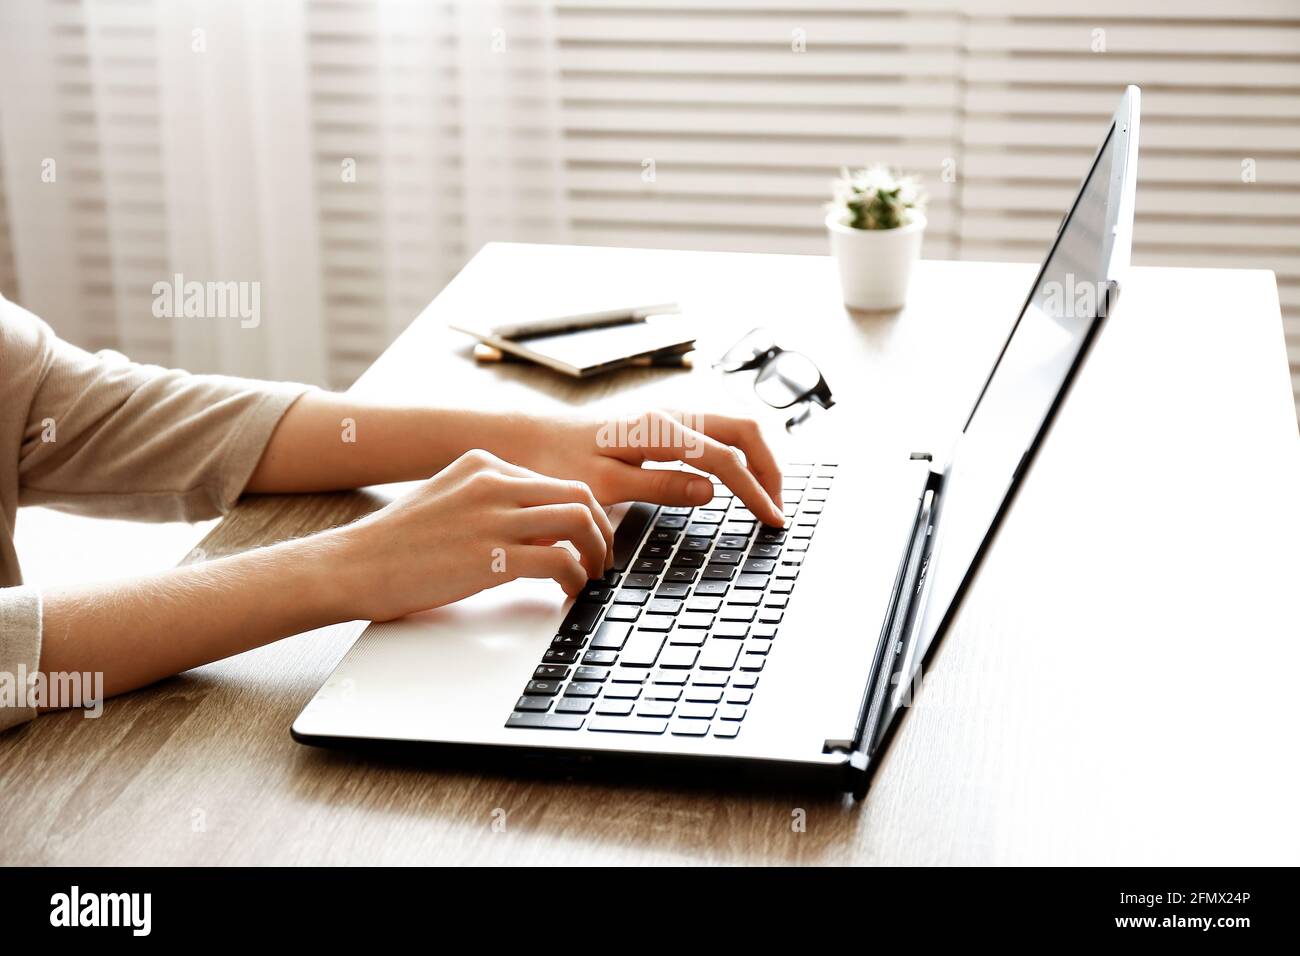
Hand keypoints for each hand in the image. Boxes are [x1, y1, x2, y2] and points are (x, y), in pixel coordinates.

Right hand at [328, 449, 613, 620]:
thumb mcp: (447, 501)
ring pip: (579, 521)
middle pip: (579, 495)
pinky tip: (569, 592)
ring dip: (596, 554)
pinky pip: (560, 561)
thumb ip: (491, 505)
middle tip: (601, 560)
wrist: (350, 566)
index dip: (581, 514)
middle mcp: (493, 481)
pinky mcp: (491, 556)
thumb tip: (539, 529)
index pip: (555, 481)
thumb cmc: (394, 545)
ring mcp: (492, 517)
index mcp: (482, 464)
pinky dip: (577, 579)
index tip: (587, 540)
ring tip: (592, 578)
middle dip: (601, 530)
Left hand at [488, 409, 784, 525]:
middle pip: (744, 431)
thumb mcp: (605, 485)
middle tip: (780, 509)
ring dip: (757, 459)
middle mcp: (669, 416)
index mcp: (658, 430)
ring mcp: (668, 418)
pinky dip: (738, 454)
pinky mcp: (661, 426)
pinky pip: (715, 433)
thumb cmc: (557, 464)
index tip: (773, 522)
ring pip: (732, 428)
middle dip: (771, 468)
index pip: (726, 459)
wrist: (527, 440)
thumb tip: (712, 490)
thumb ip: (660, 485)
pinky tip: (737, 479)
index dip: (755, 491)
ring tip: (767, 497)